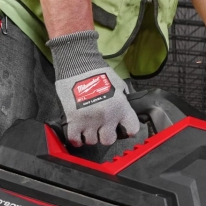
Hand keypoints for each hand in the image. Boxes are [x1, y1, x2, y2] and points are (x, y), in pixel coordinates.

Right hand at [47, 31, 140, 145]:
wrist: (78, 64)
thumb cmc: (98, 71)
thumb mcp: (118, 83)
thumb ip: (123, 98)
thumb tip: (125, 107)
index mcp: (121, 107)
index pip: (131, 129)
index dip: (127, 130)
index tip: (122, 129)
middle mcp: (107, 117)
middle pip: (108, 140)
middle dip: (105, 135)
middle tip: (101, 129)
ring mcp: (90, 120)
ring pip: (92, 141)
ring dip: (90, 136)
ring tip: (87, 128)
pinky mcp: (74, 120)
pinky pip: (75, 139)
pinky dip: (76, 140)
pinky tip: (77, 135)